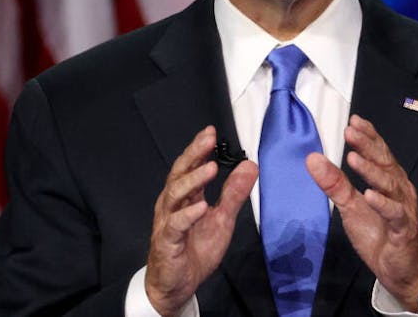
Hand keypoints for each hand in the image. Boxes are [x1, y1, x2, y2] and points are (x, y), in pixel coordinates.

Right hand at [145, 126, 257, 315]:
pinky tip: (200, 206)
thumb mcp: (222, 219)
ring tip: (211, 168)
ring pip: (175, 195)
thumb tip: (250, 166)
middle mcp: (172, 204)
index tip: (211, 132)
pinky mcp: (167, 242)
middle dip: (193, 155)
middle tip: (208, 139)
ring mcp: (167, 222)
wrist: (177, 285)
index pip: (190, 166)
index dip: (199, 149)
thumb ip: (234, 193)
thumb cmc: (194, 249)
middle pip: (179, 174)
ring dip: (193, 180)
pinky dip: (188, 214)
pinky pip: (176, 225)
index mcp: (185, 196)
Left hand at [306, 115, 417, 311]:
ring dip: (371, 171)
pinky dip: (382, 204)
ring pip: (389, 185)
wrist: (398, 268)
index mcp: (389, 180)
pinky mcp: (403, 229)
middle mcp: (399, 190)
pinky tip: (370, 195)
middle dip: (367, 146)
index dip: (368, 136)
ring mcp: (403, 208)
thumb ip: (334, 182)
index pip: (379, 152)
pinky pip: (394, 214)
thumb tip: (313, 159)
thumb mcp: (350, 206)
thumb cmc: (379, 233)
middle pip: (384, 163)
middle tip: (351, 132)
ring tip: (353, 159)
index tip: (353, 122)